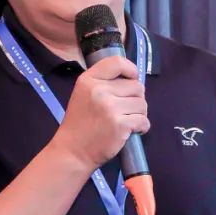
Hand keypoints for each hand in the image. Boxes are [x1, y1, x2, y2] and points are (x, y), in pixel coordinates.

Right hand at [51, 56, 148, 171]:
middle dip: (136, 98)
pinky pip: (143, 120)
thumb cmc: (79, 124)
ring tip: (127, 121)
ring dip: (139, 114)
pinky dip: (142, 127)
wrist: (72, 152)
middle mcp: (99, 90)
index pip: (117, 62)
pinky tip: (132, 131)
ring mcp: (110, 108)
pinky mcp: (120, 124)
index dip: (131, 70)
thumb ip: (103, 83)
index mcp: (88, 80)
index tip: (132, 79)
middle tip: (125, 110)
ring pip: (142, 104)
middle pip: (136, 86)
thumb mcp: (83, 95)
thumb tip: (132, 79)